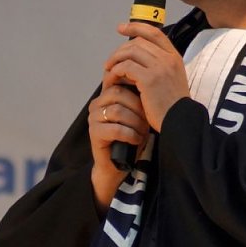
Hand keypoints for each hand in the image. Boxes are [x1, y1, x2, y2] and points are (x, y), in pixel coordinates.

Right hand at [88, 78, 149, 212]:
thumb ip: (139, 99)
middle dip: (137, 107)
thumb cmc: (129, 138)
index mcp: (105, 96)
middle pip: (118, 94)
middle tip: (147, 121)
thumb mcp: (137, 115)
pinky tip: (136, 140)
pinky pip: (115, 129)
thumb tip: (152, 82)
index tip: (149, 106)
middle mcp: (96, 104)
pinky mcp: (94, 133)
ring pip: (117, 111)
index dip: (138, 93)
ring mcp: (93, 118)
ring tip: (142, 132)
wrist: (117, 164)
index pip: (120, 83)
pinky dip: (130, 134)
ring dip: (135, 122)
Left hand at [104, 21, 189, 132]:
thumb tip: (135, 58)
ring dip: (115, 59)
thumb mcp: (171, 79)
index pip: (154, 32)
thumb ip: (158, 66)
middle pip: (138, 42)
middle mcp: (168, 58)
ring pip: (130, 52)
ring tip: (109, 69)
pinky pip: (126, 67)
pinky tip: (114, 78)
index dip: (135, 27)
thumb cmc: (172, 105)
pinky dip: (116, 71)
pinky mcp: (149, 79)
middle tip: (111, 61)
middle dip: (120, 49)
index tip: (121, 28)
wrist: (180, 120)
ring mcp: (159, 67)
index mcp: (174, 57)